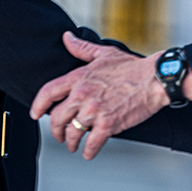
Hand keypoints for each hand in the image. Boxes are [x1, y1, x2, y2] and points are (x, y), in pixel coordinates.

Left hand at [30, 33, 171, 159]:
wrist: (155, 79)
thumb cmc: (133, 67)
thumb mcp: (104, 54)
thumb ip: (82, 48)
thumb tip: (67, 38)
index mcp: (80, 78)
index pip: (48, 92)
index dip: (38, 105)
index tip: (36, 114)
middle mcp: (83, 95)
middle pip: (57, 118)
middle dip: (55, 130)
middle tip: (59, 135)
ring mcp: (95, 111)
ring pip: (72, 133)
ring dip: (71, 142)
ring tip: (74, 145)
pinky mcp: (108, 125)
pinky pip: (92, 143)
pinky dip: (88, 151)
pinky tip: (89, 152)